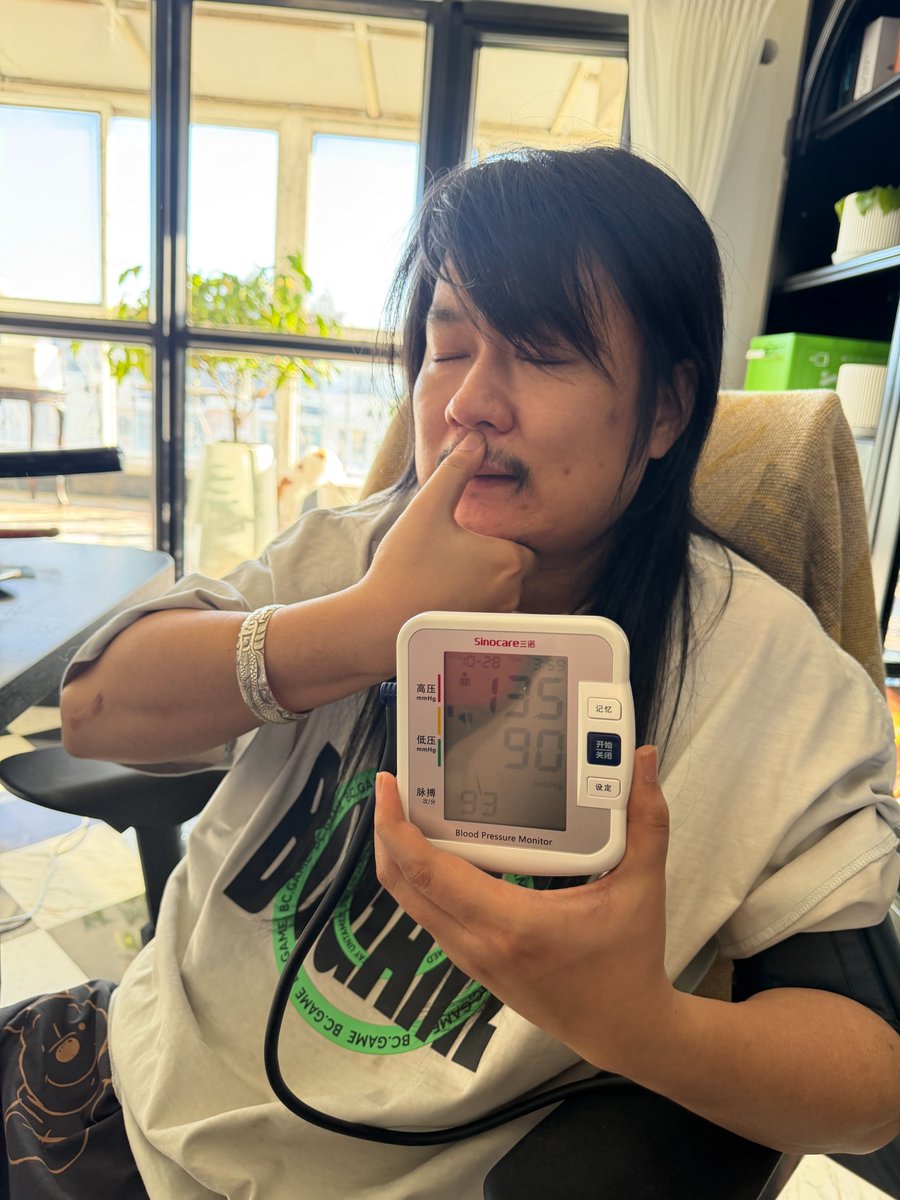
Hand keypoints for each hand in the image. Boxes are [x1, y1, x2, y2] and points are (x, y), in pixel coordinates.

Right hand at [359, 431, 535, 635]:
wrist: (379, 624)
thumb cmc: (406, 566)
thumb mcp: (429, 507)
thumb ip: (456, 469)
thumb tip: (476, 438)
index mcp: (508, 560)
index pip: (524, 544)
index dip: (499, 538)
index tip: (470, 537)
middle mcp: (511, 593)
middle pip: (513, 568)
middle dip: (490, 558)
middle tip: (452, 554)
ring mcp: (494, 618)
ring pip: (500, 591)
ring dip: (481, 582)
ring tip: (443, 575)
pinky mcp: (476, 636)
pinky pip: (485, 612)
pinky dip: (470, 603)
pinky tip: (440, 596)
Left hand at [373, 746, 676, 1073]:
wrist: (624, 1030)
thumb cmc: (630, 961)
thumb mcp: (642, 886)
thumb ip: (647, 821)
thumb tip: (644, 762)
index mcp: (511, 923)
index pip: (430, 871)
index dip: (397, 828)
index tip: (387, 787)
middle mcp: (479, 943)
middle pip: (403, 885)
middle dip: (387, 833)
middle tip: (394, 787)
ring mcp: (472, 958)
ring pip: (411, 903)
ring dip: (401, 857)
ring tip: (411, 811)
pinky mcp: (474, 963)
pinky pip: (430, 916)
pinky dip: (422, 881)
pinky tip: (439, 852)